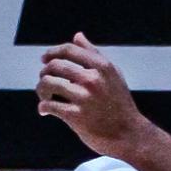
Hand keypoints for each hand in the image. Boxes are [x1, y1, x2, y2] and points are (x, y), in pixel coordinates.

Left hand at [37, 33, 148, 158]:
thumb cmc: (120, 104)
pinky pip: (48, 105)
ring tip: (45, 97)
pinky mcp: (76, 116)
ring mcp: (84, 98)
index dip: (52, 52)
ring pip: (47, 83)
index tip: (44, 59)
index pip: (69, 50)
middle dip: (44, 72)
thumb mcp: (113, 74)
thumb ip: (94, 54)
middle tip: (45, 82)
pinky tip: (45, 111)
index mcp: (102, 66)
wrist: (129, 135)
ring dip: (41, 90)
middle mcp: (92, 79)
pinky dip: (43, 107)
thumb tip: (78, 35)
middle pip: (54, 65)